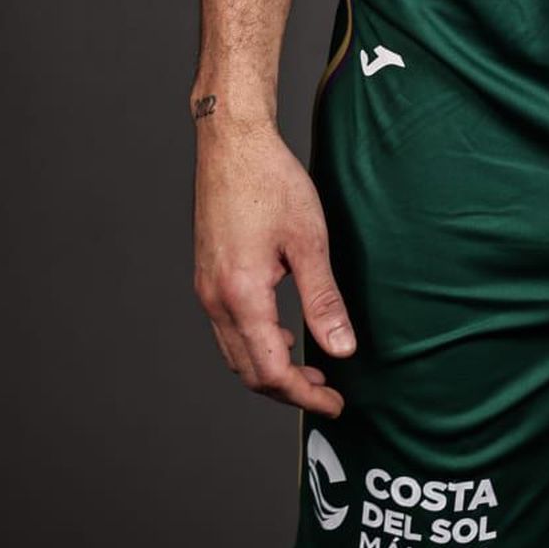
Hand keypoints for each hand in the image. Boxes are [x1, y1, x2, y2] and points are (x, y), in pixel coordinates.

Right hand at [193, 115, 354, 413]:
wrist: (231, 143)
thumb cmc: (271, 182)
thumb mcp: (309, 240)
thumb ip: (323, 300)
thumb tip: (342, 349)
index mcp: (241, 295)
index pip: (271, 371)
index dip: (304, 395)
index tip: (335, 404)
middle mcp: (216, 300)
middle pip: (249, 371)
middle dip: (288, 391)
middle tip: (328, 394)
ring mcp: (207, 290)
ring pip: (236, 354)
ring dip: (271, 370)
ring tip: (311, 371)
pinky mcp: (207, 277)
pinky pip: (228, 330)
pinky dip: (256, 346)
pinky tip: (284, 336)